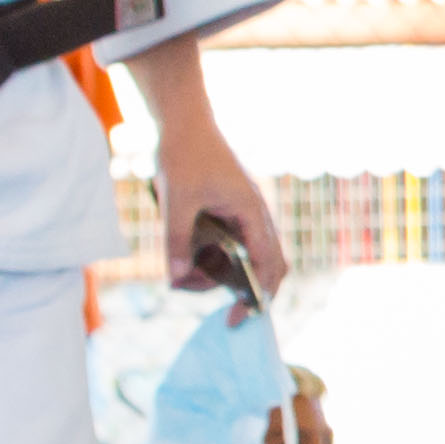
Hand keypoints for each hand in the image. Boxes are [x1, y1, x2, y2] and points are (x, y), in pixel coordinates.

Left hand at [157, 118, 284, 300]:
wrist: (184, 124)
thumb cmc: (185, 157)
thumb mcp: (177, 201)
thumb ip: (178, 241)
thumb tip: (176, 279)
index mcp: (253, 213)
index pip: (267, 266)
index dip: (256, 296)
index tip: (236, 319)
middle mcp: (256, 217)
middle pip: (268, 266)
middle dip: (246, 292)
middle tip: (221, 314)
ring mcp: (246, 215)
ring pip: (248, 258)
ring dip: (223, 276)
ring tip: (185, 278)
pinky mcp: (231, 213)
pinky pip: (235, 246)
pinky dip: (218, 261)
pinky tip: (191, 263)